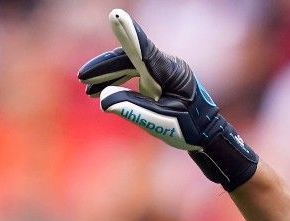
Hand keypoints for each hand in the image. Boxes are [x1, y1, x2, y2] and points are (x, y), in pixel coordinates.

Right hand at [77, 8, 259, 190]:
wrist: (207, 134)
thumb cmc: (189, 129)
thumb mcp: (160, 123)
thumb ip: (132, 109)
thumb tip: (103, 98)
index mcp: (172, 73)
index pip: (145, 51)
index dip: (129, 34)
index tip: (116, 15)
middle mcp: (167, 66)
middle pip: (129, 58)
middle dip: (104, 68)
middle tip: (82, 78)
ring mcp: (163, 70)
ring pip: (128, 63)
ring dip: (107, 74)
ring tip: (87, 89)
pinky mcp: (158, 76)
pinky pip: (133, 71)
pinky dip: (116, 80)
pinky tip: (100, 90)